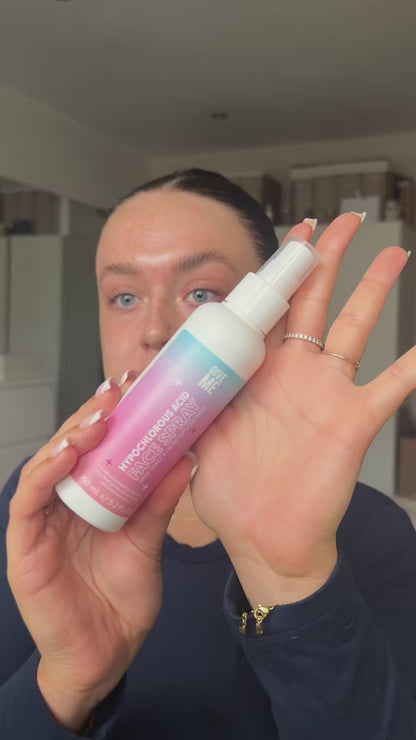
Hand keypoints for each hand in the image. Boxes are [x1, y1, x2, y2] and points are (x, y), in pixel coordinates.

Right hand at [6, 374, 193, 730]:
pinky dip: (45, 473)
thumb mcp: (147, 542)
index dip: (110, 417)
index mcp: (90, 500)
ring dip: (69, 436)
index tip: (134, 389)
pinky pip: (28, 502)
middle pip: (70, 449)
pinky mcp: (25, 547)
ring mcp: (41, 524)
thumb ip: (159, 502)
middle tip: (118, 394)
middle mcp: (62, 505)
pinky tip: (68, 454)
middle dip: (91, 417)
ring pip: (46, 465)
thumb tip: (185, 458)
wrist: (105, 657)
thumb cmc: (120, 601)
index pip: (95, 449)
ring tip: (98, 418)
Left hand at [191, 213, 415, 605]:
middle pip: (312, 302)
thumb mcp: (197, 439)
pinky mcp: (353, 420)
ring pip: (354, 327)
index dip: (279, 273)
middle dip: (325, 259)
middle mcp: (294, 374)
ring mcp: (327, 393)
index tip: (289, 236)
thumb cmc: (233, 494)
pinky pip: (393, 386)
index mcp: (256, 374)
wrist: (265, 540)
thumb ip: (186, 401)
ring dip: (373, 289)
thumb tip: (146, 375)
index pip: (268, 309)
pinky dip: (414, 366)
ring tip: (391, 253)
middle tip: (339, 222)